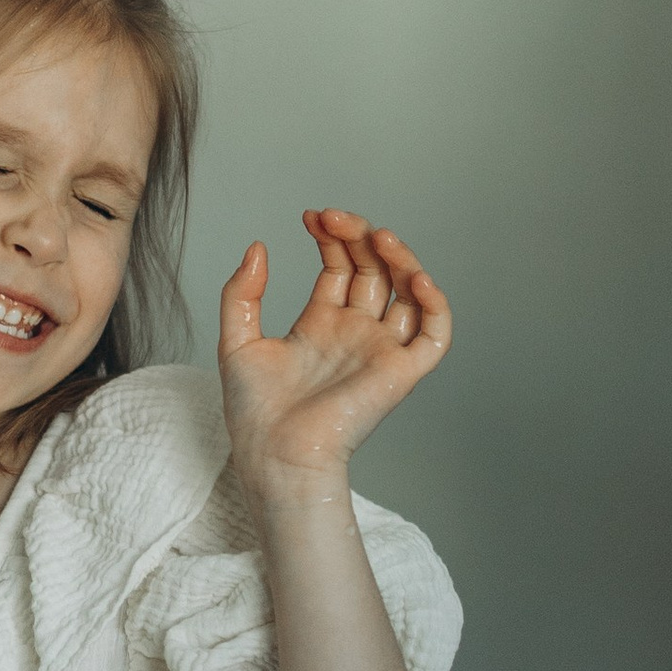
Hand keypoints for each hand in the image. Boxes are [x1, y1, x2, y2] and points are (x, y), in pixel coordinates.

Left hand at [217, 211, 451, 499]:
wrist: (274, 454)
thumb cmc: (255, 414)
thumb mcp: (237, 341)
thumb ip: (242, 294)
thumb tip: (257, 247)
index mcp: (321, 325)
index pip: (340, 267)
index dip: (331, 237)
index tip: (310, 216)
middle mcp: (355, 334)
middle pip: (374, 270)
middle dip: (359, 237)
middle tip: (333, 218)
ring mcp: (379, 351)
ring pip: (407, 292)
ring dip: (399, 258)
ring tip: (375, 236)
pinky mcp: (400, 373)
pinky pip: (433, 334)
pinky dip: (434, 304)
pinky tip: (413, 278)